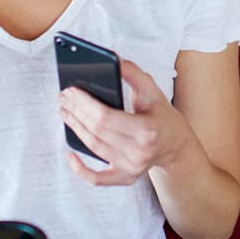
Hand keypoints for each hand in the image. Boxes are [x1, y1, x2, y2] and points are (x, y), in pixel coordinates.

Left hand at [60, 58, 189, 186]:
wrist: (176, 144)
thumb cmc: (162, 115)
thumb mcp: (153, 91)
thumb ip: (133, 73)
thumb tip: (112, 59)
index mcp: (148, 129)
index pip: (106, 118)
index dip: (85, 103)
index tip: (72, 90)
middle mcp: (140, 152)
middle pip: (96, 132)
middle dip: (76, 112)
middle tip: (64, 97)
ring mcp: (132, 167)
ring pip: (94, 148)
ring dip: (75, 129)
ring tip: (64, 111)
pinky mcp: (125, 177)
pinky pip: (97, 179)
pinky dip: (80, 169)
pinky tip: (69, 155)